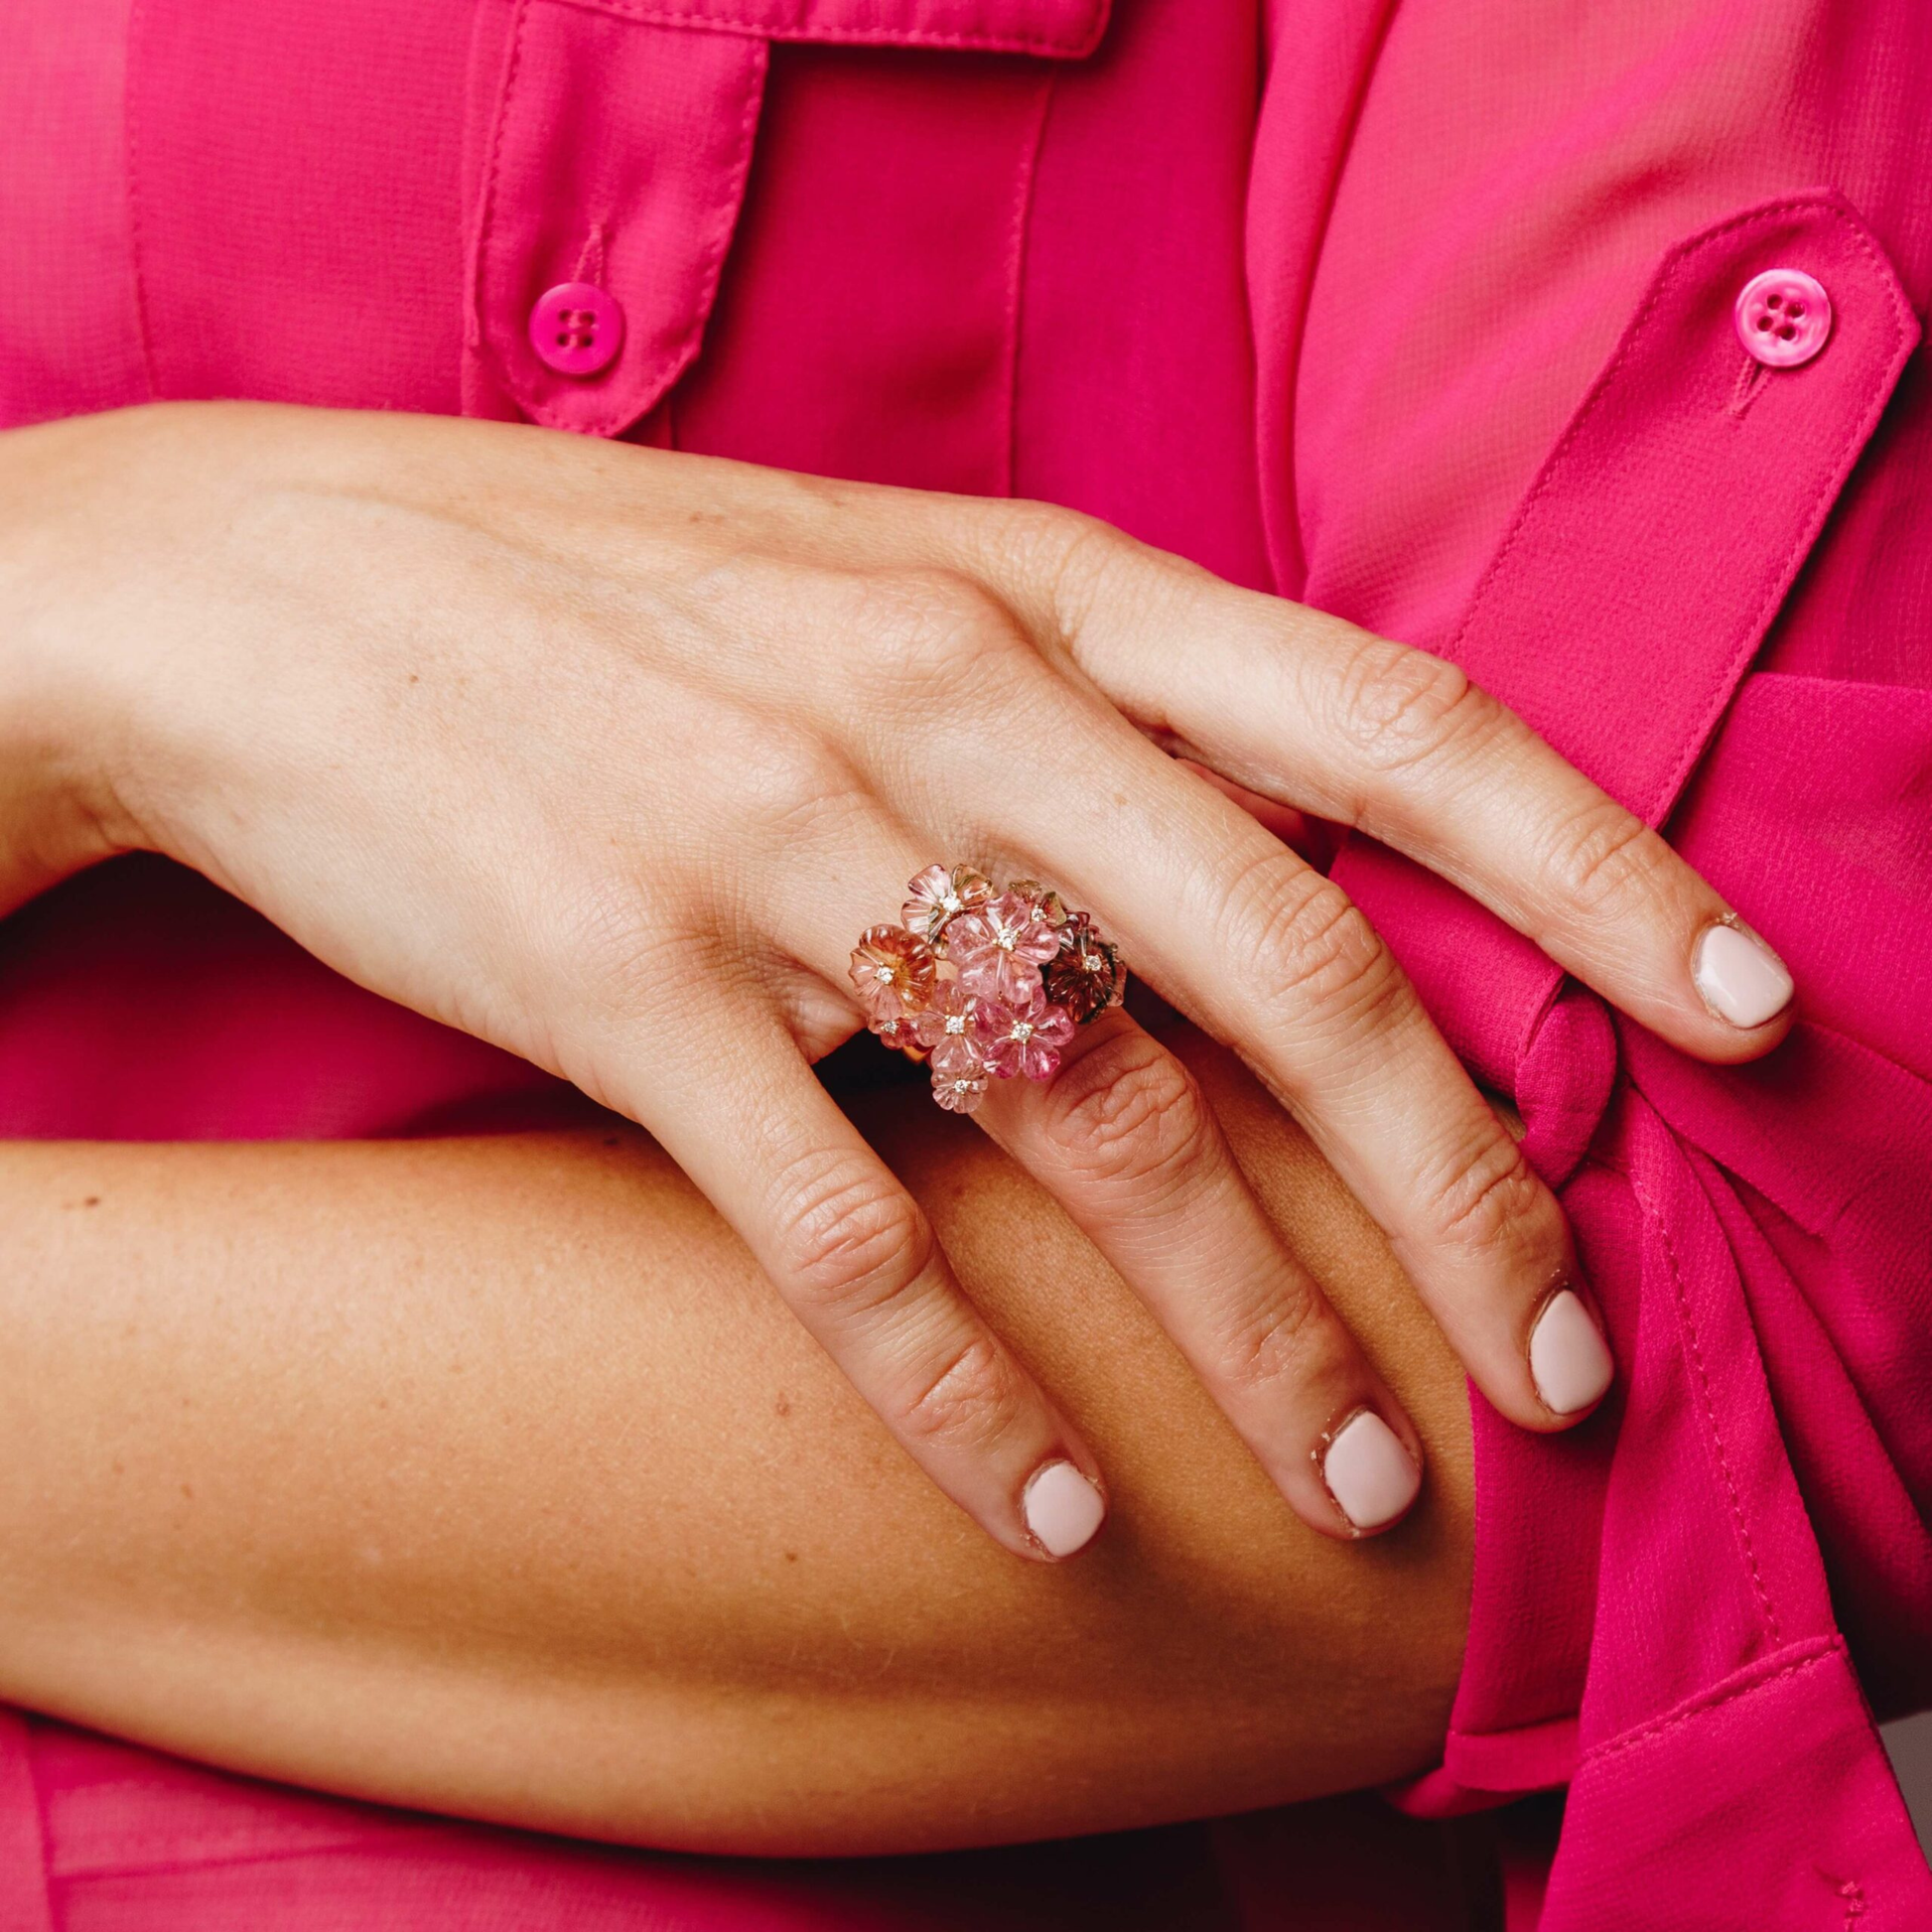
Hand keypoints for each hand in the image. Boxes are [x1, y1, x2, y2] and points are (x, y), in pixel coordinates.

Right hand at [0, 400, 1793, 1557]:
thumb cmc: (618, 594)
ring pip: (1100, 1125)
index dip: (1599, 874)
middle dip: (1468, 1187)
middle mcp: (943, 702)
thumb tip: (1288, 853)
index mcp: (1037, 590)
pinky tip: (1061, 1520)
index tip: (1743, 1020)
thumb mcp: (890, 580)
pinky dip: (969, 1397)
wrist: (288, 587)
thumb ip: (1089, 696)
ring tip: (1362, 1488)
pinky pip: (842, 1230)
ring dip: (1257, 1336)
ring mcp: (782, 843)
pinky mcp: (622, 982)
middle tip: (1575, 1364)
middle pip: (1297, 967)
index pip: (1398, 725)